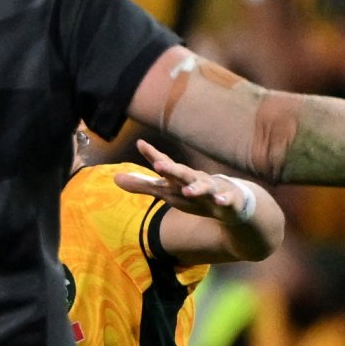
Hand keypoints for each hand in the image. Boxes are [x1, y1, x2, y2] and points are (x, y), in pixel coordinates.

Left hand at [116, 145, 263, 224]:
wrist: (230, 202)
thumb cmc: (193, 193)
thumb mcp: (166, 191)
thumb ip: (142, 186)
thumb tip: (114, 178)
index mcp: (179, 178)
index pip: (164, 165)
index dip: (152, 155)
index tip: (140, 143)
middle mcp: (194, 180)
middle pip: (181, 173)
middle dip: (171, 169)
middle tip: (159, 165)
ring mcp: (212, 190)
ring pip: (204, 187)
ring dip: (196, 188)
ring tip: (186, 189)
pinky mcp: (227, 201)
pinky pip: (226, 200)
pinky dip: (223, 200)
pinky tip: (220, 201)